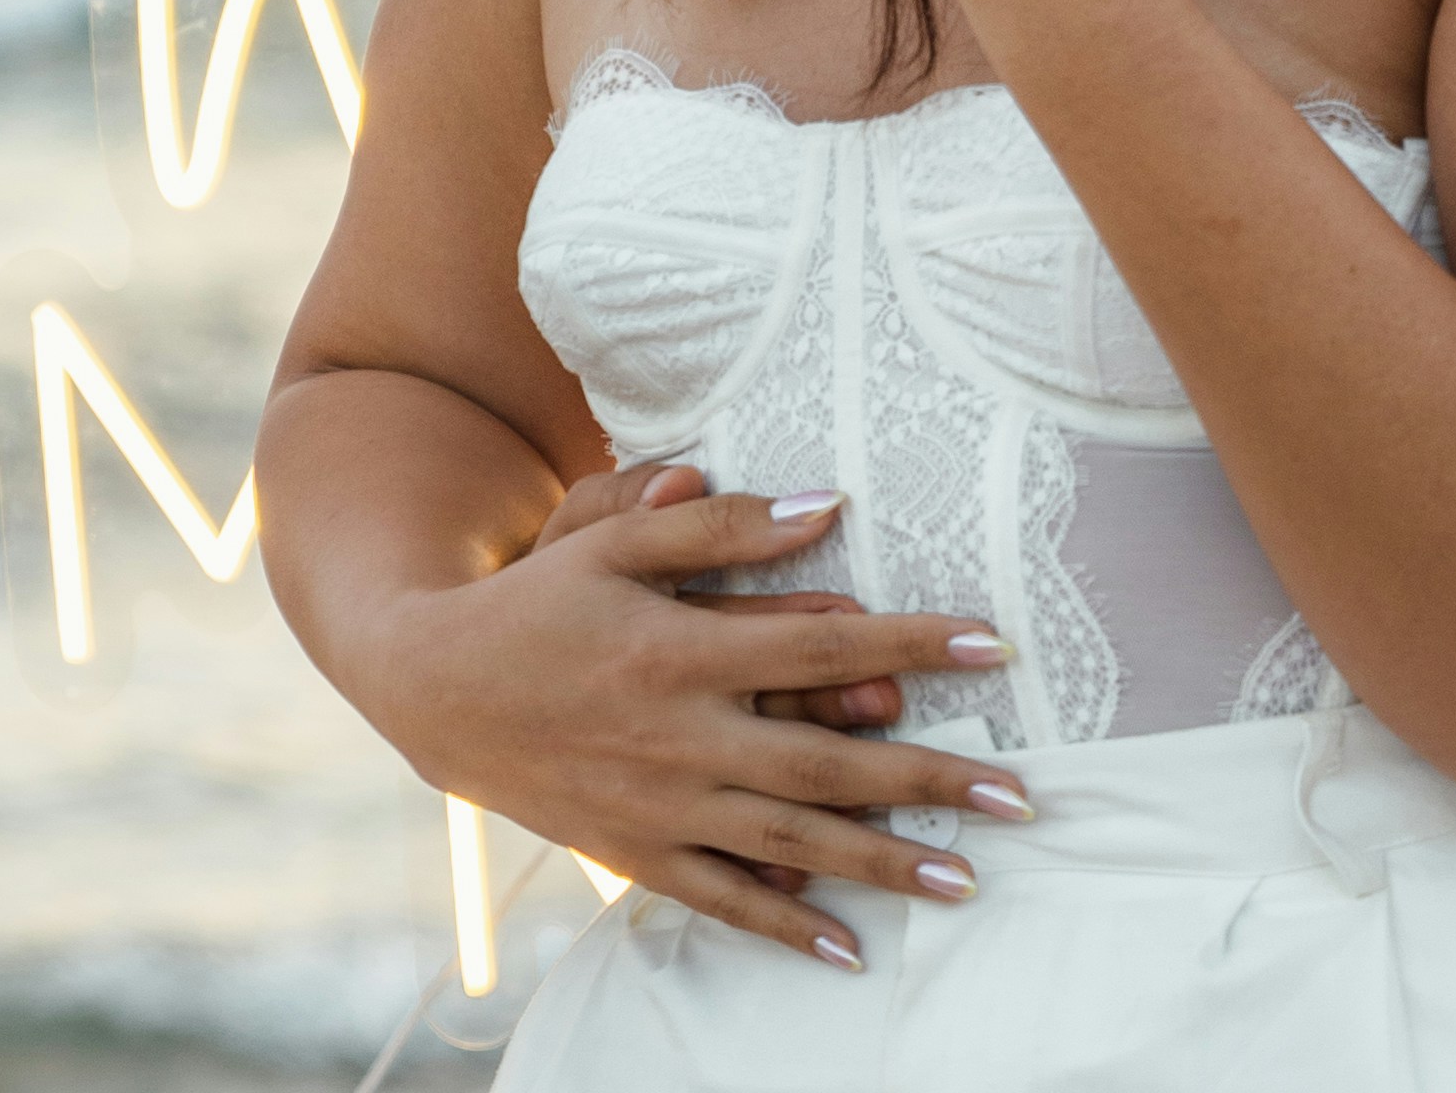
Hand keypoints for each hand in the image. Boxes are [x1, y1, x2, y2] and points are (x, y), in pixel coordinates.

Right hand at [381, 480, 1036, 969]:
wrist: (434, 690)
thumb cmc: (539, 600)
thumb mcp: (612, 541)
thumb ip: (720, 528)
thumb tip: (828, 505)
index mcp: (681, 650)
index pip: (822, 644)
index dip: (913, 644)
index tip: (995, 646)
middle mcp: (678, 737)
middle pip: (827, 762)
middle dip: (929, 779)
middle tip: (1021, 796)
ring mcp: (658, 806)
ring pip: (790, 842)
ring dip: (882, 863)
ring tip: (966, 879)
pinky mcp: (634, 853)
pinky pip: (722, 899)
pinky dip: (785, 925)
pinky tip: (850, 949)